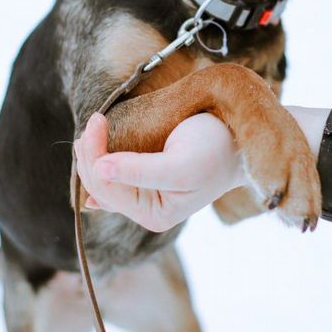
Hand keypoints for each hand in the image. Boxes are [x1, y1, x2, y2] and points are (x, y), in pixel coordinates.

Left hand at [75, 112, 244, 231]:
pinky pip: (116, 174)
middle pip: (101, 185)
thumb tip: (100, 169)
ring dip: (95, 155)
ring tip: (94, 128)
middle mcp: (147, 210)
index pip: (106, 188)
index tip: (97, 118)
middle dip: (91, 154)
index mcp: (154, 214)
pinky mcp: (149, 179)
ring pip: (104, 179)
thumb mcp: (179, 163)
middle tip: (95, 118)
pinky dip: (104, 158)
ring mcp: (146, 195)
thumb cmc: (216, 150)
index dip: (94, 155)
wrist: (241, 140)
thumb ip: (140, 170)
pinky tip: (96, 149)